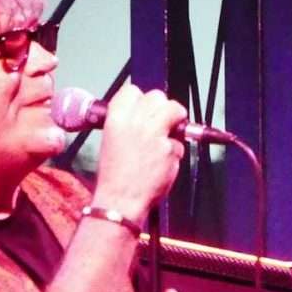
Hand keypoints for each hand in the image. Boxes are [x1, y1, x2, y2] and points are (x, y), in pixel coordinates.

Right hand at [93, 82, 187, 219]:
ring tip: (171, 133)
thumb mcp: (111, 140)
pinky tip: (164, 162)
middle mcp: (135, 121)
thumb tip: (145, 115)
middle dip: (163, 108)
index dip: (142, 100)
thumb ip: (127, 124)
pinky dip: (175, 152)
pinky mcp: (169, 149)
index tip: (145, 109)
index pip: (133, 91)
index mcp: (115, 118)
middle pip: (157, 97)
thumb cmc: (115, 175)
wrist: (120, 200)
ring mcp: (154, 134)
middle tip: (162, 122)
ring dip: (177, 120)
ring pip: (175, 110)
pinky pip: (180, 143)